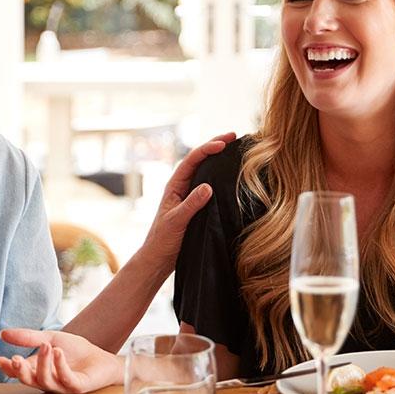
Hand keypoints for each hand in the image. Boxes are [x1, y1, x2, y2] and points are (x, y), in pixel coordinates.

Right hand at [0, 328, 122, 393]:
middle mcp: (47, 380)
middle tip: (16, 359)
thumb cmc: (76, 351)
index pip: (19, 373)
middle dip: (21, 372)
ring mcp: (62, 386)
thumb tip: (3, 334)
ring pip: (45, 381)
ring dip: (43, 364)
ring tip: (46, 346)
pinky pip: (66, 379)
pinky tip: (58, 352)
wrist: (102, 358)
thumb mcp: (50, 338)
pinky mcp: (77, 386)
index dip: (9, 368)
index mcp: (38, 370)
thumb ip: (29, 337)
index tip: (0, 359)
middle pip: (29, 381)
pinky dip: (60, 366)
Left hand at [139, 132, 235, 266]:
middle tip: (234, 135)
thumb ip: (191, 205)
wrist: (158, 258)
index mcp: (174, 186)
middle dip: (215, 146)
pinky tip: (231, 175)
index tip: (223, 143)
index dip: (207, 149)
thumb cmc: (162, 239)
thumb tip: (208, 187)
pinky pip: (210, 186)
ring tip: (235, 148)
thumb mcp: (176, 221)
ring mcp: (189, 195)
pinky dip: (220, 176)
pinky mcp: (196, 205)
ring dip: (219, 159)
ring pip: (205, 172)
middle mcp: (181, 186)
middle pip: (199, 160)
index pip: (191, 161)